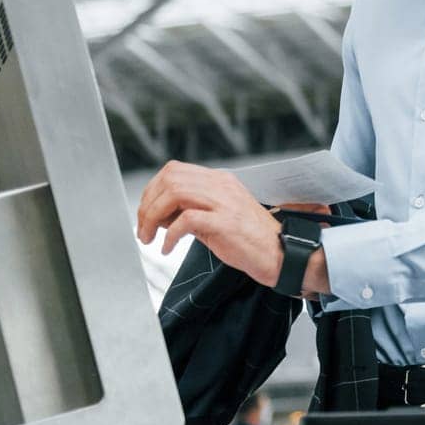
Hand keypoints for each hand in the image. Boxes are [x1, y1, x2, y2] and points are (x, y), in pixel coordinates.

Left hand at [136, 160, 283, 287]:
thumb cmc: (250, 240)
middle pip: (170, 179)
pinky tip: (168, 249)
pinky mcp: (226, 223)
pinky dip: (170, 236)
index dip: (151, 190)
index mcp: (220, 180)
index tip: (145, 212)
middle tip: (143, 229)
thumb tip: (160, 216)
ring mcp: (225, 202)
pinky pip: (187, 221)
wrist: (281, 254)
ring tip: (150, 238)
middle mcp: (222, 186)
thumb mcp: (217, 217)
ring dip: (153, 218)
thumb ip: (190, 211)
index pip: (174, 171)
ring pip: (174, 194)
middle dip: (147, 205)